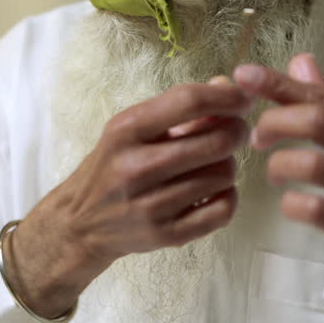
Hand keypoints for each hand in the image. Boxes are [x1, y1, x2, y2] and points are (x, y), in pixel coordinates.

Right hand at [8, 80, 250, 318]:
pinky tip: (215, 191)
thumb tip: (225, 86)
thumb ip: (178, 108)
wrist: (79, 222)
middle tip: (235, 133)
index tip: (244, 98)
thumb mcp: (133, 129)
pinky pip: (222, 211)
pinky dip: (228, 197)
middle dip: (236, 132)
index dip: (226, 96)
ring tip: (213, 164)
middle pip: (216, 141)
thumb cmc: (113, 165)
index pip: (188, 101)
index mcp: (126, 130)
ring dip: (228, 166)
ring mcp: (150, 205)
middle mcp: (136, 167)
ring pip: (223, 175)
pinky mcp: (164, 235)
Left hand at [234, 54, 323, 322]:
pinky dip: (293, 204)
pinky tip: (289, 204)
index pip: (323, 96)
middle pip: (319, 120)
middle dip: (276, 123)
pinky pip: (318, 211)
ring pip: (315, 164)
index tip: (243, 75)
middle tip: (257, 138)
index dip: (279, 84)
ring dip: (280, 165)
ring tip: (273, 174)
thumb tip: (300, 62)